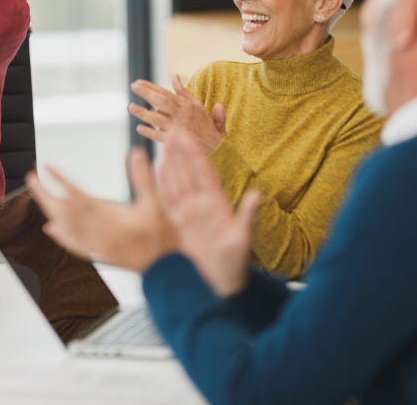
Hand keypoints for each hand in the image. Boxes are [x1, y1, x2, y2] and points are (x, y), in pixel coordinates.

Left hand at [27, 149, 176, 272]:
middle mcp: (96, 231)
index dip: (60, 180)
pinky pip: (72, 244)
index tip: (47, 167)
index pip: (76, 194)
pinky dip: (59, 234)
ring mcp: (95, 244)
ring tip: (39, 196)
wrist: (164, 269)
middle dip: (44, 194)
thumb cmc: (162, 238)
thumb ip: (143, 177)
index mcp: (108, 217)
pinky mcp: (98, 253)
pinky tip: (51, 229)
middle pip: (61, 211)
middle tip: (32, 178)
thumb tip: (136, 153)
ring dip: (48, 210)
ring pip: (63, 226)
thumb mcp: (156, 203)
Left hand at [127, 75, 224, 154]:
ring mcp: (178, 128)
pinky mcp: (176, 142)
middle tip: (133, 86)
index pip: (166, 93)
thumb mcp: (199, 106)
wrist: (217, 150)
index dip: (151, 87)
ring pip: (158, 119)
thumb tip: (175, 77)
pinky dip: (150, 132)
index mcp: (187, 105)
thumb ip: (185, 92)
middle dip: (147, 93)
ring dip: (144, 113)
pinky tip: (140, 128)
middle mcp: (182, 115)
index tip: (137, 82)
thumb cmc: (205, 127)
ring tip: (131, 107)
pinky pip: (160, 136)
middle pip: (162, 102)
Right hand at [156, 132, 261, 296]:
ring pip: (178, 183)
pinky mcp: (180, 224)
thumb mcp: (243, 239)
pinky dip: (163, 185)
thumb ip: (249, 215)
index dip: (195, 154)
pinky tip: (158, 170)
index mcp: (217, 205)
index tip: (188, 137)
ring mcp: (190, 214)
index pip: (204, 173)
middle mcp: (202, 206)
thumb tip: (258, 194)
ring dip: (171, 163)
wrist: (221, 285)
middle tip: (172, 131)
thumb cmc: (234, 266)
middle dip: (180, 152)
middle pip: (189, 173)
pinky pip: (169, 200)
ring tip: (164, 144)